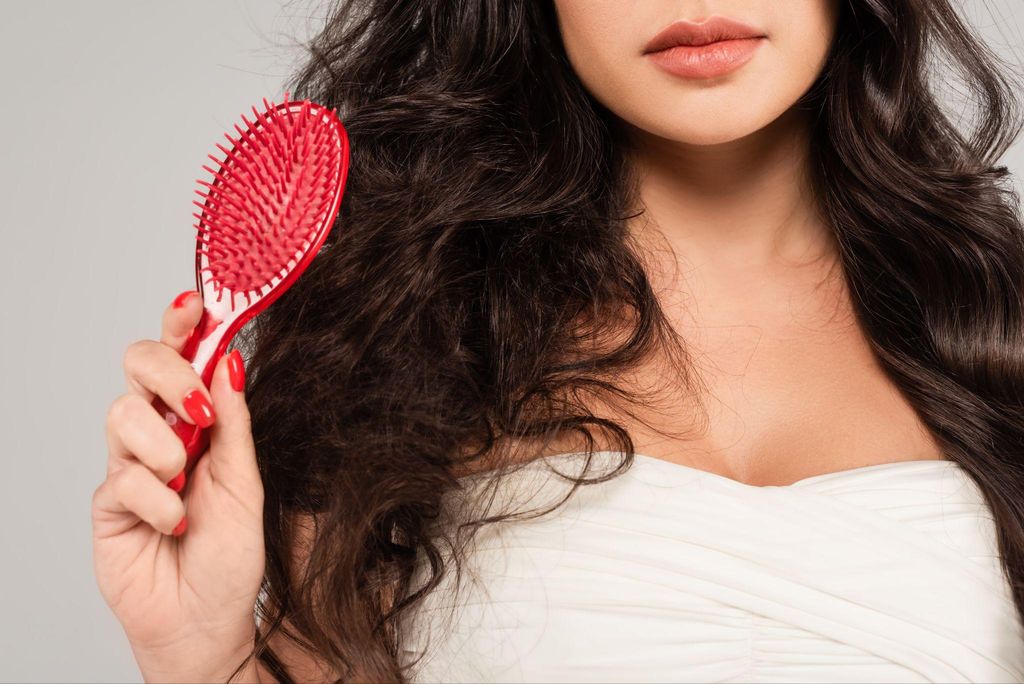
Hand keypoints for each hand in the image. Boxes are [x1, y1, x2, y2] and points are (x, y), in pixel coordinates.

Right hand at [92, 290, 265, 681]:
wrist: (207, 619)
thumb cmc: (230, 556)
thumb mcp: (247, 483)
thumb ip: (234, 424)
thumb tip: (229, 362)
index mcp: (198, 422)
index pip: (182, 358)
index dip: (181, 326)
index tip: (194, 302)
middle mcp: (160, 433)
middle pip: (138, 365)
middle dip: (167, 374)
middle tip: (195, 409)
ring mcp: (129, 464)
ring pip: (123, 414)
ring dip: (165, 450)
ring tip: (186, 487)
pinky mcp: (107, 501)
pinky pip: (122, 476)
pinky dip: (159, 502)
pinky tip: (176, 526)